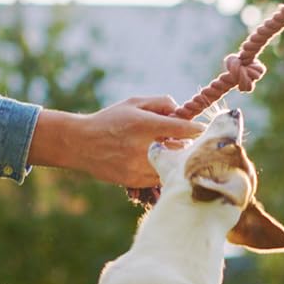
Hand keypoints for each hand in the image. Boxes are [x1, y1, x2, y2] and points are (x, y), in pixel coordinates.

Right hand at [27, 97, 203, 187]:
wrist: (81, 144)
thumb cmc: (110, 120)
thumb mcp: (134, 103)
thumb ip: (161, 102)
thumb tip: (182, 111)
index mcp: (143, 124)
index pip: (182, 129)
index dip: (196, 129)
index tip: (202, 130)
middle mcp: (142, 147)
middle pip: (181, 150)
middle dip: (186, 145)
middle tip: (185, 141)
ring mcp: (138, 167)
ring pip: (171, 167)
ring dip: (175, 160)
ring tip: (170, 152)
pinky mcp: (134, 181)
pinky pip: (159, 178)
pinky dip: (162, 171)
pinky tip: (156, 163)